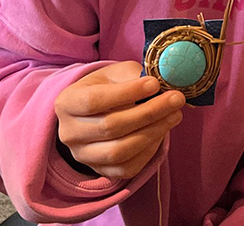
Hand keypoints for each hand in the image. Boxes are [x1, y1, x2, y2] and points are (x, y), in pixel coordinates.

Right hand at [54, 61, 184, 179]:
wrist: (101, 109)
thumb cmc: (110, 86)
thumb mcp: (117, 73)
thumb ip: (134, 76)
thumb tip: (163, 82)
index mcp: (67, 103)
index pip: (94, 101)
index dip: (126, 93)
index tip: (155, 84)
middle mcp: (69, 133)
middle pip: (110, 127)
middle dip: (149, 112)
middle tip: (176, 99)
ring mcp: (83, 156)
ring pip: (120, 151)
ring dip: (153, 132)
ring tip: (175, 114)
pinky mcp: (101, 170)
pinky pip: (128, 167)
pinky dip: (150, 150)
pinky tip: (163, 131)